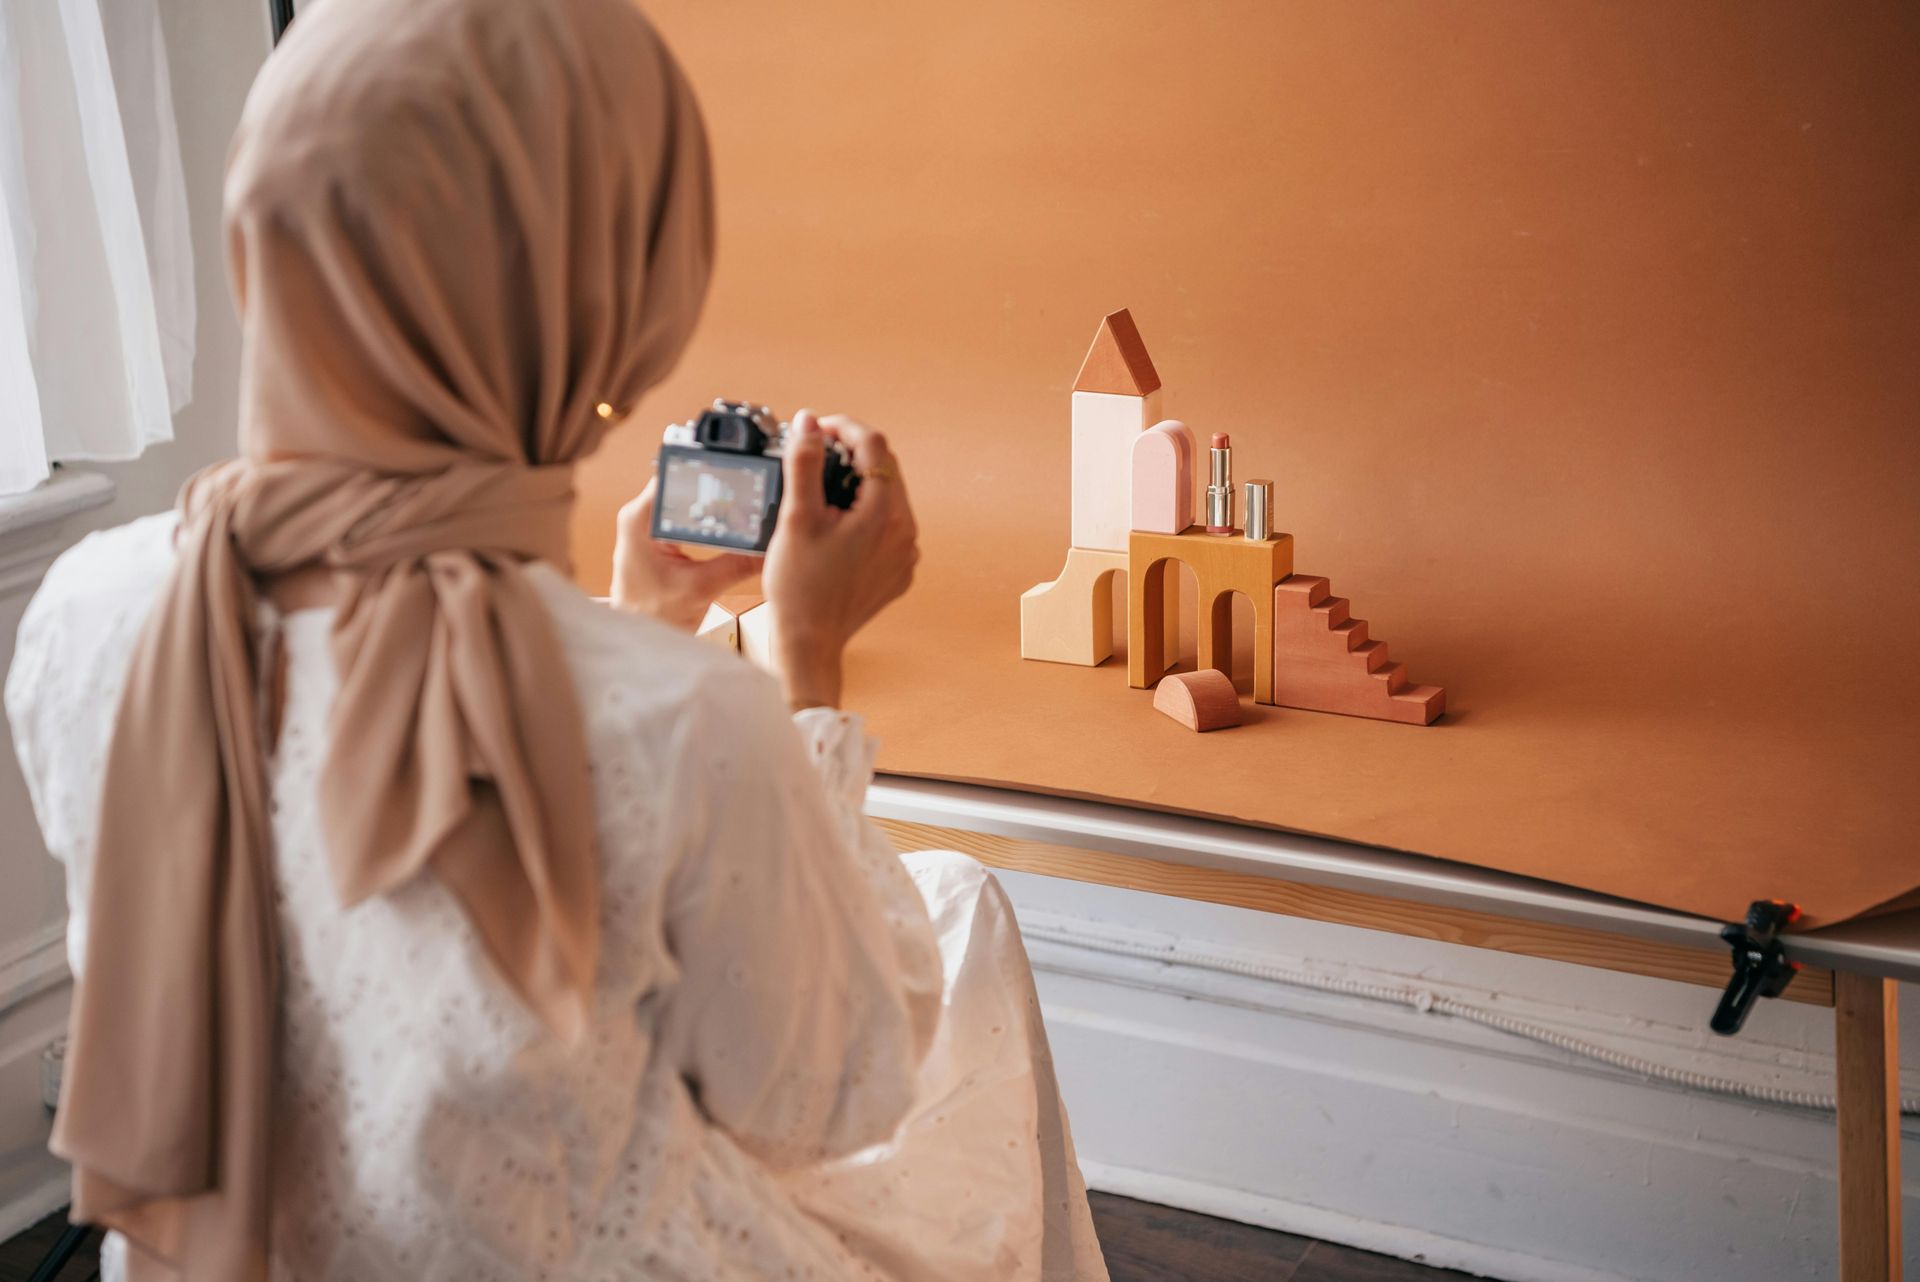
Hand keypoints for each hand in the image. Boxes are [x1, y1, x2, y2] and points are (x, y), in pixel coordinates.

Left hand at [611, 479, 760, 630]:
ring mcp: (648, 523)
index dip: (708, 477)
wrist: (639, 636)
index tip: (736, 480)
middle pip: (684, 484)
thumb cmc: (653, 616)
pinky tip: (729, 523)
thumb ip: (736, 566)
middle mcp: (640, 515)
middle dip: (717, 490)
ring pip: (688, 498)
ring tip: (743, 507)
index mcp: (639, 520)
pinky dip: (709, 518)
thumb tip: (768, 548)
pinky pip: (687, 514)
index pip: (676, 478)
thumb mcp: (700, 589)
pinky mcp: (659, 534)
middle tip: (748, 494)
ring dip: (714, 504)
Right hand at [762, 410, 918, 709]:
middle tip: (816, 456)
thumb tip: (809, 423)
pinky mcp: (899, 571)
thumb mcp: (797, 517)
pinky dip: (866, 514)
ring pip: (889, 497)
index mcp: (886, 514)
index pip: (874, 445)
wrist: (810, 643)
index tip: (817, 431)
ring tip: (822, 491)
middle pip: (886, 468)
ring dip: (859, 484)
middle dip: (851, 454)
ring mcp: (906, 554)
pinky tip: (836, 525)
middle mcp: (906, 532)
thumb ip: (805, 463)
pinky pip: (888, 527)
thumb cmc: (800, 587)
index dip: (843, 428)